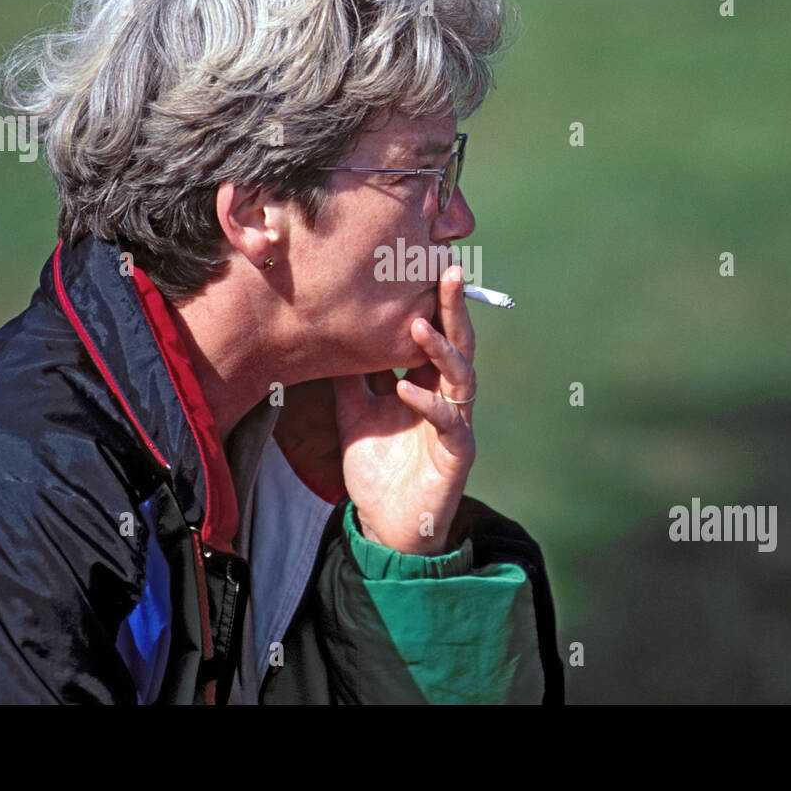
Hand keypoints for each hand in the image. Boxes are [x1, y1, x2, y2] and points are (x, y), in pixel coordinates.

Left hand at [331, 264, 477, 554]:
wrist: (384, 524)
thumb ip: (350, 376)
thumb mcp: (353, 411)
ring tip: (420, 324)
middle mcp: (447, 396)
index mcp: (426, 382)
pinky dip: (427, 403)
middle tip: (448, 270)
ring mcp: (457, 422)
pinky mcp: (458, 452)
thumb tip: (329, 333)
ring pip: (462, 375)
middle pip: (458, 342)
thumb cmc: (376, 468)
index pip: (434, 334)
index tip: (420, 265)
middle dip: (454, 307)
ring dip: (442, 349)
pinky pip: (449, 420)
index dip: (430, 302)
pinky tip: (405, 389)